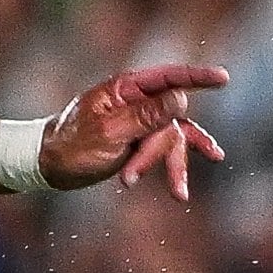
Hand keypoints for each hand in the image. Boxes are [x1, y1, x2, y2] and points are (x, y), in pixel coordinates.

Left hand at [41, 64, 228, 200]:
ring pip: (172, 139)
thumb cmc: (71, 146)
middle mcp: (137, 100)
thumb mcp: (109, 133)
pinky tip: (188, 185)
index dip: (198, 78)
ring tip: (179, 195)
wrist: (48, 166)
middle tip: (130, 176)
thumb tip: (182, 98)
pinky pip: (168, 149)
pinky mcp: (142, 140)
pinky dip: (175, 166)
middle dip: (157, 152)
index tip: (224, 79)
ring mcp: (142, 121)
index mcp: (125, 89)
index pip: (170, 77)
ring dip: (168, 166)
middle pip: (172, 120)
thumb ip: (146, 115)